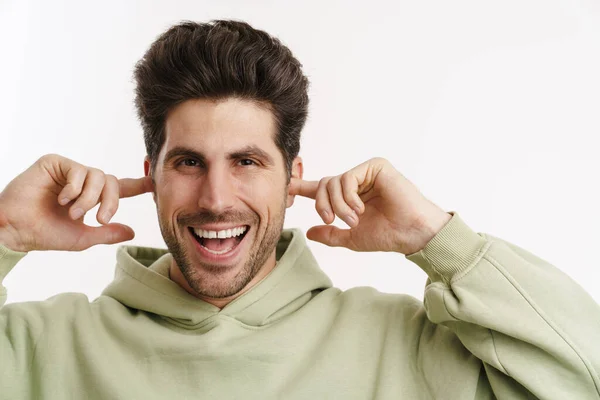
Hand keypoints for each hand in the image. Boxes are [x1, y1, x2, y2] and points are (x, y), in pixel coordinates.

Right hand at [0, 154, 152, 251]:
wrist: (17, 230)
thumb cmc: (46, 234)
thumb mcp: (83, 237)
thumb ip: (108, 232)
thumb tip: (132, 231)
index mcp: (91, 197)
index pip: (119, 188)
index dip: (138, 185)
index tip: (154, 183)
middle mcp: (82, 182)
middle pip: (112, 182)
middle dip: (111, 202)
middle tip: (100, 219)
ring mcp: (69, 171)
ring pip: (98, 176)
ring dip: (90, 198)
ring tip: (73, 213)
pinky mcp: (55, 163)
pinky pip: (79, 170)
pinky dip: (75, 188)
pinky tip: (62, 199)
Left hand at [289, 157, 451, 254]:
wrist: (411, 233)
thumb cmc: (387, 235)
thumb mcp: (352, 238)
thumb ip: (330, 234)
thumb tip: (309, 232)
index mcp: (350, 197)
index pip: (321, 189)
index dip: (302, 187)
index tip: (285, 185)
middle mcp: (357, 183)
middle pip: (324, 185)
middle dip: (323, 205)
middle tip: (333, 220)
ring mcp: (366, 173)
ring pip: (334, 182)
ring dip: (338, 205)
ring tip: (353, 219)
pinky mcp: (375, 166)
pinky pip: (348, 177)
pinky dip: (349, 196)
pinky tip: (361, 208)